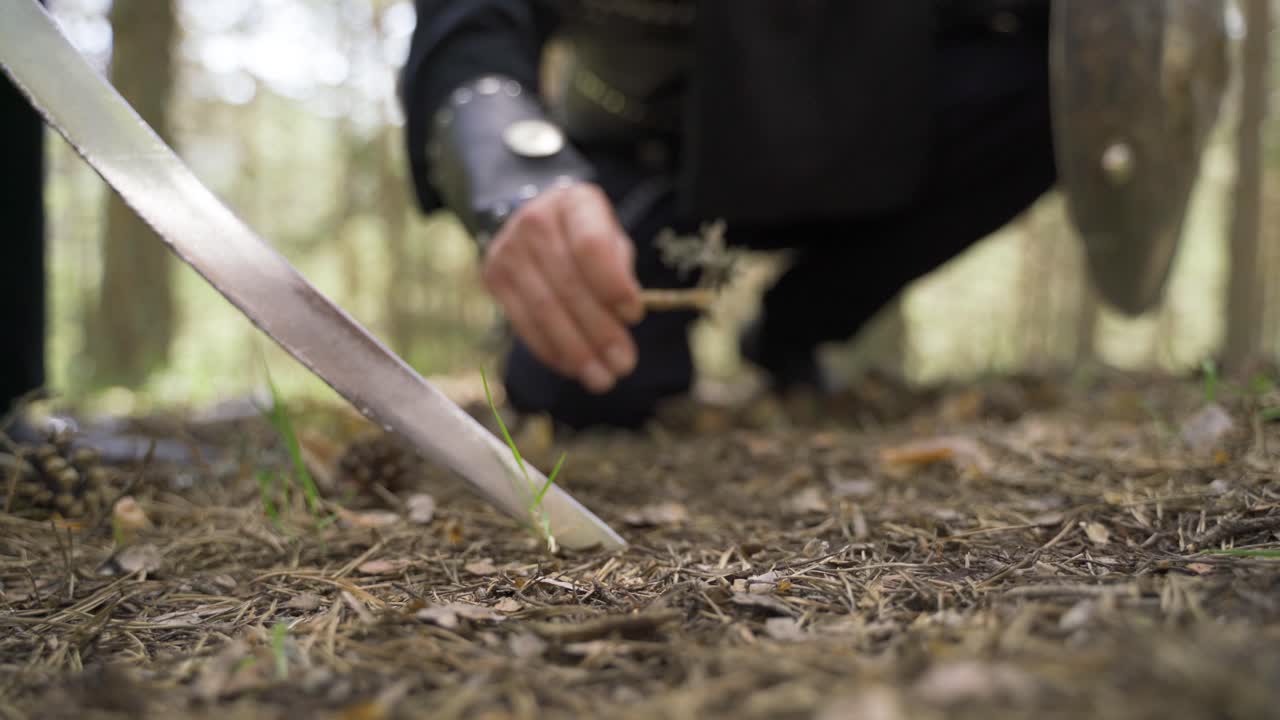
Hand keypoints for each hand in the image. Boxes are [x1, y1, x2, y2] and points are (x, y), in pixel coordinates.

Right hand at [481, 183, 645, 392]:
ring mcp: (508, 250)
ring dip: (576, 351)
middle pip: (568, 285)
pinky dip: (551, 351)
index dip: (612, 284)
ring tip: (602, 378)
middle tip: (623, 364)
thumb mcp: (613, 239)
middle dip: (599, 331)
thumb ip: (620, 269)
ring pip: (544, 310)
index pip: (590, 246)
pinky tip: (573, 368)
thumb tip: (624, 314)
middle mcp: (534, 221)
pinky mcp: (493, 278)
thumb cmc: (587, 236)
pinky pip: (524, 324)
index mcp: (574, 203)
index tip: (635, 316)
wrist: (539, 224)